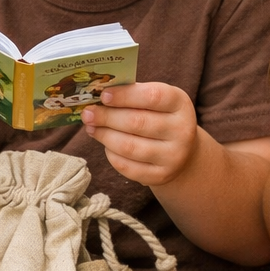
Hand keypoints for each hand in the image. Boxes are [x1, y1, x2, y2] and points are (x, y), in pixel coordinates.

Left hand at [82, 82, 198, 186]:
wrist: (181, 150)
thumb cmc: (160, 116)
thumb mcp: (155, 100)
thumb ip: (132, 95)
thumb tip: (98, 97)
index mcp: (180, 103)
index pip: (152, 97)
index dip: (125, 96)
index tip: (103, 96)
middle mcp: (182, 130)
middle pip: (137, 122)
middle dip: (107, 117)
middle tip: (88, 114)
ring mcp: (173, 156)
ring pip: (129, 146)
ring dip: (104, 136)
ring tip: (91, 128)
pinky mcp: (161, 175)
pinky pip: (127, 166)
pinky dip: (111, 154)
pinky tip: (106, 144)